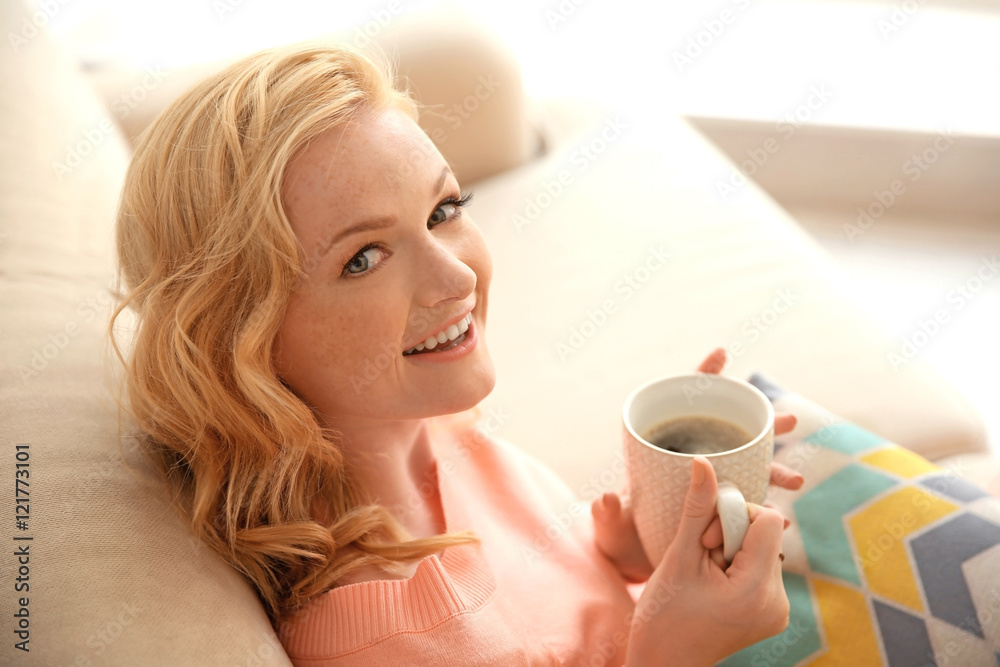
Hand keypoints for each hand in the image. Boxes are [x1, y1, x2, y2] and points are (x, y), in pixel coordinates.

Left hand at [592, 349, 801, 581]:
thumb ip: (607, 514)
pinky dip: (766, 513)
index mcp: (663, 451)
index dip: (703, 377)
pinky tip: (782, 523)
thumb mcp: (610, 526)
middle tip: (791, 421)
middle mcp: (694, 462)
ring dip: (776, 470)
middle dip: (764, 424)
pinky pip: (750, 506)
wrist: (633, 566)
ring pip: (751, 468)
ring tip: (796, 481)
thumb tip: (606, 499)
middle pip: (732, 432)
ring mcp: (713, 486)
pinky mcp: (723, 513)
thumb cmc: (619, 536)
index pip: (684, 404)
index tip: (722, 354)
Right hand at [625, 457, 789, 665]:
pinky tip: (714, 584)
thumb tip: (704, 462)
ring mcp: (778, 611)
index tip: (705, 539)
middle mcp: (778, 602)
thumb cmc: (663, 615)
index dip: (734, 516)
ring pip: (763, 548)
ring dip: (732, 549)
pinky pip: (762, 566)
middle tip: (700, 558)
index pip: (767, 520)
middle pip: (766, 532)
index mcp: (756, 589)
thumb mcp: (678, 557)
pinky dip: (737, 564)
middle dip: (730, 534)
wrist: (663, 662)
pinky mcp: (773, 613)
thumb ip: (696, 508)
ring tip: (705, 574)